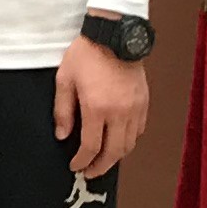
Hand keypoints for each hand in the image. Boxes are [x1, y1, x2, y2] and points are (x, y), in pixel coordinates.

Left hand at [54, 39, 150, 174]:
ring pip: (129, 144)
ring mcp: (135, 109)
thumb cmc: (87, 54)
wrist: (114, 35)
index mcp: (97, 108)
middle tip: (89, 172)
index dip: (82, 161)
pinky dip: (129, 141)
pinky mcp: (144, 103)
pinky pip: (139, 131)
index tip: (75, 166)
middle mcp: (120, 113)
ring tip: (103, 160)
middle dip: (100, 167)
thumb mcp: (64, 80)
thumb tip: (63, 135)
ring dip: (116, 157)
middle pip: (114, 152)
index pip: (91, 147)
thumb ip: (63, 111)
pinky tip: (118, 141)